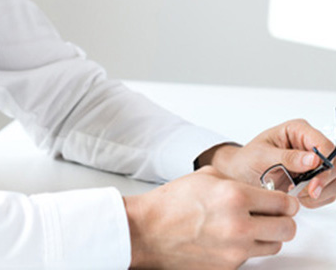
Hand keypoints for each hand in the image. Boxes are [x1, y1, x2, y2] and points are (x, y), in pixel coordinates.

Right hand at [124, 166, 298, 268]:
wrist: (149, 230)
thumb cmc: (172, 202)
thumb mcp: (206, 177)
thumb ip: (237, 182)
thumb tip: (260, 191)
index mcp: (235, 196)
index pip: (283, 203)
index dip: (287, 202)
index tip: (285, 203)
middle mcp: (239, 225)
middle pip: (287, 228)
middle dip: (284, 220)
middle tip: (275, 216)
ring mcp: (235, 251)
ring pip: (274, 246)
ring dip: (267, 236)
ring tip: (250, 227)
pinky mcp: (229, 268)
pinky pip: (251, 258)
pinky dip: (246, 249)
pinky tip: (229, 238)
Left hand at [202, 120, 335, 207]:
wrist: (241, 175)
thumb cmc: (248, 160)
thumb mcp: (262, 156)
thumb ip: (287, 157)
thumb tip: (313, 159)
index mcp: (297, 131)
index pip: (325, 146)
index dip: (326, 165)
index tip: (314, 183)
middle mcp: (309, 144)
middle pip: (335, 164)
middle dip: (324, 182)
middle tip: (306, 193)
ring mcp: (315, 162)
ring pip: (335, 180)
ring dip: (321, 193)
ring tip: (299, 195)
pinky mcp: (316, 178)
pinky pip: (329, 191)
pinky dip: (318, 199)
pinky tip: (301, 198)